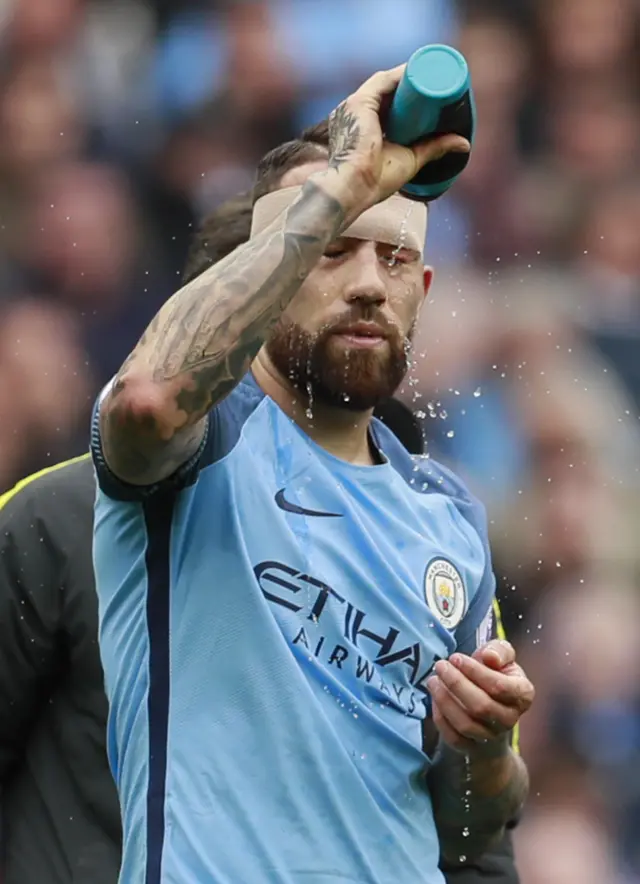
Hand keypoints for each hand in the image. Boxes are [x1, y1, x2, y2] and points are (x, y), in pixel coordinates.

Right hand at [327, 65, 469, 214]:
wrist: (354, 187)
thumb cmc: (376, 180)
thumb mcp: (411, 159)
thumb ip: (434, 148)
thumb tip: (464, 144)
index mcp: (361, 128)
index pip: (386, 105)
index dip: (407, 97)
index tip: (429, 93)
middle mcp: (355, 114)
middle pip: (387, 90)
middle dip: (411, 82)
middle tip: (437, 78)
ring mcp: (355, 106)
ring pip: (386, 82)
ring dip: (409, 74)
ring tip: (433, 70)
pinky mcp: (359, 102)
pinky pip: (384, 80)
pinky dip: (402, 73)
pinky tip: (420, 68)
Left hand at [426, 640, 533, 754]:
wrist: (491, 712)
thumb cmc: (495, 677)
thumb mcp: (502, 658)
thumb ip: (499, 650)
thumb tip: (489, 657)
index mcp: (523, 695)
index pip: (499, 686)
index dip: (474, 671)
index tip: (455, 657)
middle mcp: (510, 719)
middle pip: (481, 706)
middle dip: (456, 684)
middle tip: (440, 666)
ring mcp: (491, 737)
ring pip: (466, 724)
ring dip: (445, 700)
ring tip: (433, 680)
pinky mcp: (472, 747)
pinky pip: (453, 737)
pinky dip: (440, 717)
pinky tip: (435, 698)